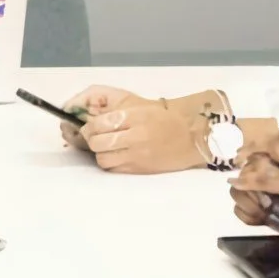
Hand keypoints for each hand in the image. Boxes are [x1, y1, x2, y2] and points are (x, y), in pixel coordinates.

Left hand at [77, 99, 208, 173]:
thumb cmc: (164, 120)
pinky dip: (110, 162)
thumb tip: (90, 121)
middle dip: (91, 139)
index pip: (99, 124)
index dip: (89, 126)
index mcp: (135, 117)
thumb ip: (116, 114)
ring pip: (102, 158)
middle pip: (97, 142)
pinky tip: (116, 155)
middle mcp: (135, 137)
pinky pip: (113, 169)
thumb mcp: (140, 108)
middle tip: (95, 137)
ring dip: (100, 153)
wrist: (189, 138)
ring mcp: (137, 155)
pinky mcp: (139, 169)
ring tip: (107, 147)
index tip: (89, 127)